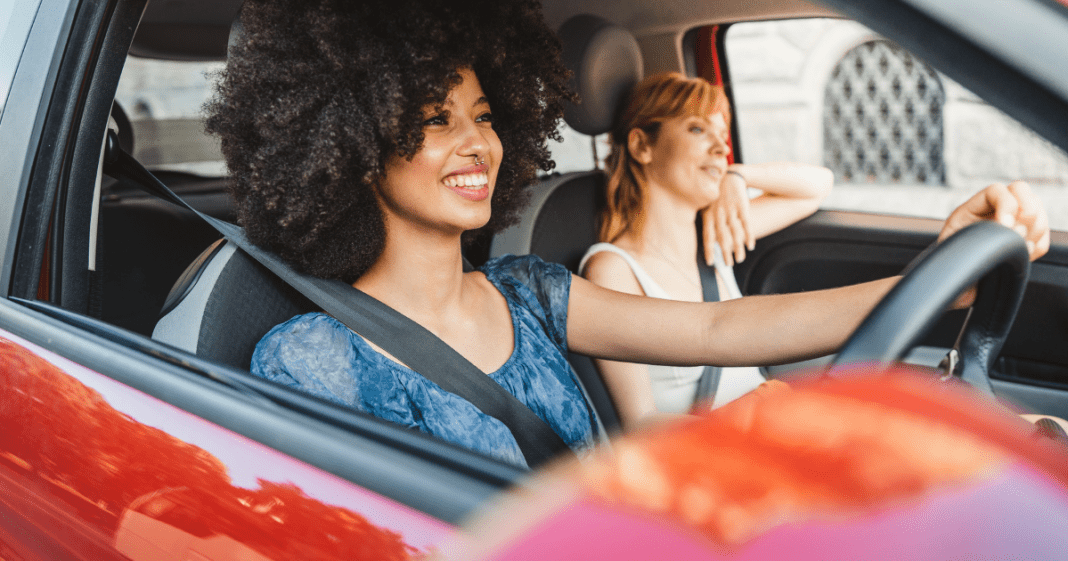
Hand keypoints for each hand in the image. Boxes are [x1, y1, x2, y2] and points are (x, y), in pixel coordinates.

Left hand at [702, 170, 754, 266]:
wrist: (729, 177)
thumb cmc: (716, 195)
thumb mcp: (706, 206)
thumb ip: (707, 221)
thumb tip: (709, 241)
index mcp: (708, 215)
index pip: (707, 236)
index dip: (708, 250)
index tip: (710, 263)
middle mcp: (718, 214)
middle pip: (722, 237)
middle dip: (725, 253)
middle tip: (728, 265)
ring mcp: (730, 210)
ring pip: (734, 233)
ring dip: (738, 248)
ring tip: (740, 259)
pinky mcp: (742, 206)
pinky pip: (746, 223)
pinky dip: (748, 235)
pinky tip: (750, 245)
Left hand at [940, 181, 1049, 307]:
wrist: (954, 287)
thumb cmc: (947, 270)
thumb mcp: (949, 256)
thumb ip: (969, 248)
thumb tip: (994, 240)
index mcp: (969, 212)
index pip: (996, 191)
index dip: (1007, 205)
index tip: (1006, 227)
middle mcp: (991, 212)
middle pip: (1022, 191)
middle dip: (1027, 212)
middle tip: (1018, 236)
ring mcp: (1010, 222)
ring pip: (1037, 210)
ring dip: (1034, 230)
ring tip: (1019, 248)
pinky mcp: (1024, 239)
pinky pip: (1043, 235)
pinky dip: (1039, 244)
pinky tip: (1023, 255)